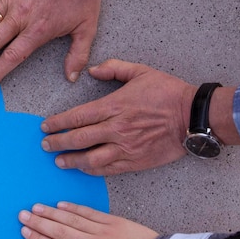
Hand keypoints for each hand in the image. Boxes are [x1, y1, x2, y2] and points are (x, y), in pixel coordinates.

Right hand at [19, 202, 158, 238]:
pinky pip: (88, 212)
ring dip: (50, 212)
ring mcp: (101, 230)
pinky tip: (60, 204)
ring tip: (35, 207)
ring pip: (70, 218)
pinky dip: (72, 207)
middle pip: (58, 231)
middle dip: (38, 222)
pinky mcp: (111, 220)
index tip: (25, 232)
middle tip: (22, 215)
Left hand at [41, 59, 196, 174]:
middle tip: (45, 145)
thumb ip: (114, 67)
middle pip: (79, 139)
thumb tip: (92, 69)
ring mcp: (125, 147)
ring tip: (59, 161)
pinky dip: (92, 171)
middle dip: (58, 143)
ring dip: (72, 161)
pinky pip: (108, 169)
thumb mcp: (141, 71)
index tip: (45, 126)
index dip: (58, 123)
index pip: (78, 116)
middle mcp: (116, 128)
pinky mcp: (135, 161)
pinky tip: (83, 169)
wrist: (194, 116)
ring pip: (90, 159)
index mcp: (115, 106)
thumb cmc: (168, 93)